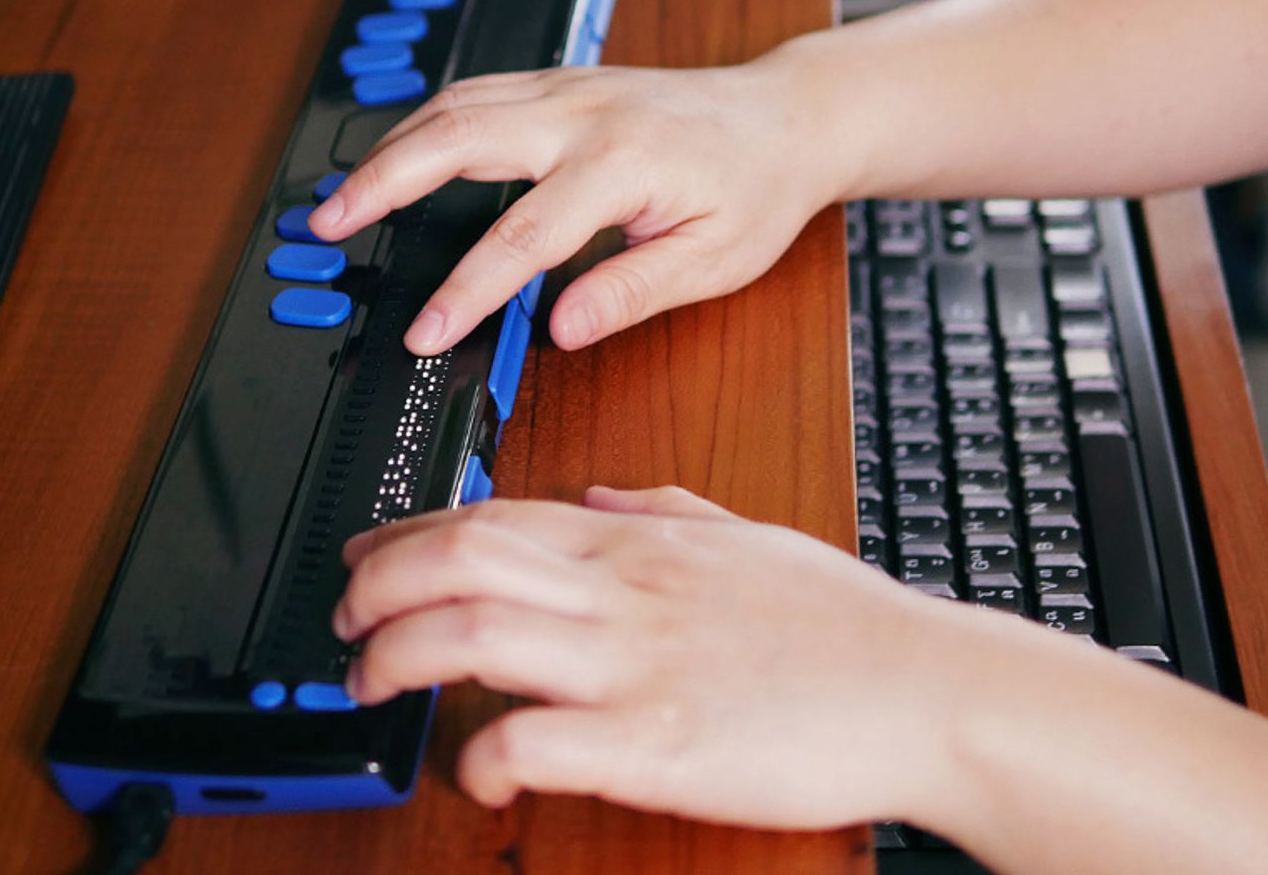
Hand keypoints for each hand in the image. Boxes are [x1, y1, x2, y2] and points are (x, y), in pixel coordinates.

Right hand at [307, 61, 844, 355]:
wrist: (785, 116)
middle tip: (328, 226)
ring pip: (455, 104)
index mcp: (622, 164)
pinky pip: (475, 92)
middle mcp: (583, 114)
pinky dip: (423, 122)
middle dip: (383, 183)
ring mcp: (567, 88)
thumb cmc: (755, 189)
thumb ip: (631, 292)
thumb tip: (561, 329)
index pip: (521, 236)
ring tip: (342, 196)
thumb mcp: (712, 260)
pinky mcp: (560, 82)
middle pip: (457, 138)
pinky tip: (397, 153)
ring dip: (390, 147)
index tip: (424, 331)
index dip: (465, 291)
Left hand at [332, 486, 989, 828]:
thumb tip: (594, 495)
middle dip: (376, 585)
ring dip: (398, 658)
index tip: (364, 558)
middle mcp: (624, 593)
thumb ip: (662, 509)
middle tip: (343, 621)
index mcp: (639, 544)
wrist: (924, 689)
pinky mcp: (656, 744)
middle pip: (461, 560)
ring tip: (371, 684)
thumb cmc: (843, 625)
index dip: (407, 535)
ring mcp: (636, 665)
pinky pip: (536, 741)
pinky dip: (482, 756)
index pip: (491, 516)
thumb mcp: (746, 537)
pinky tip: (473, 771)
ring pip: (475, 634)